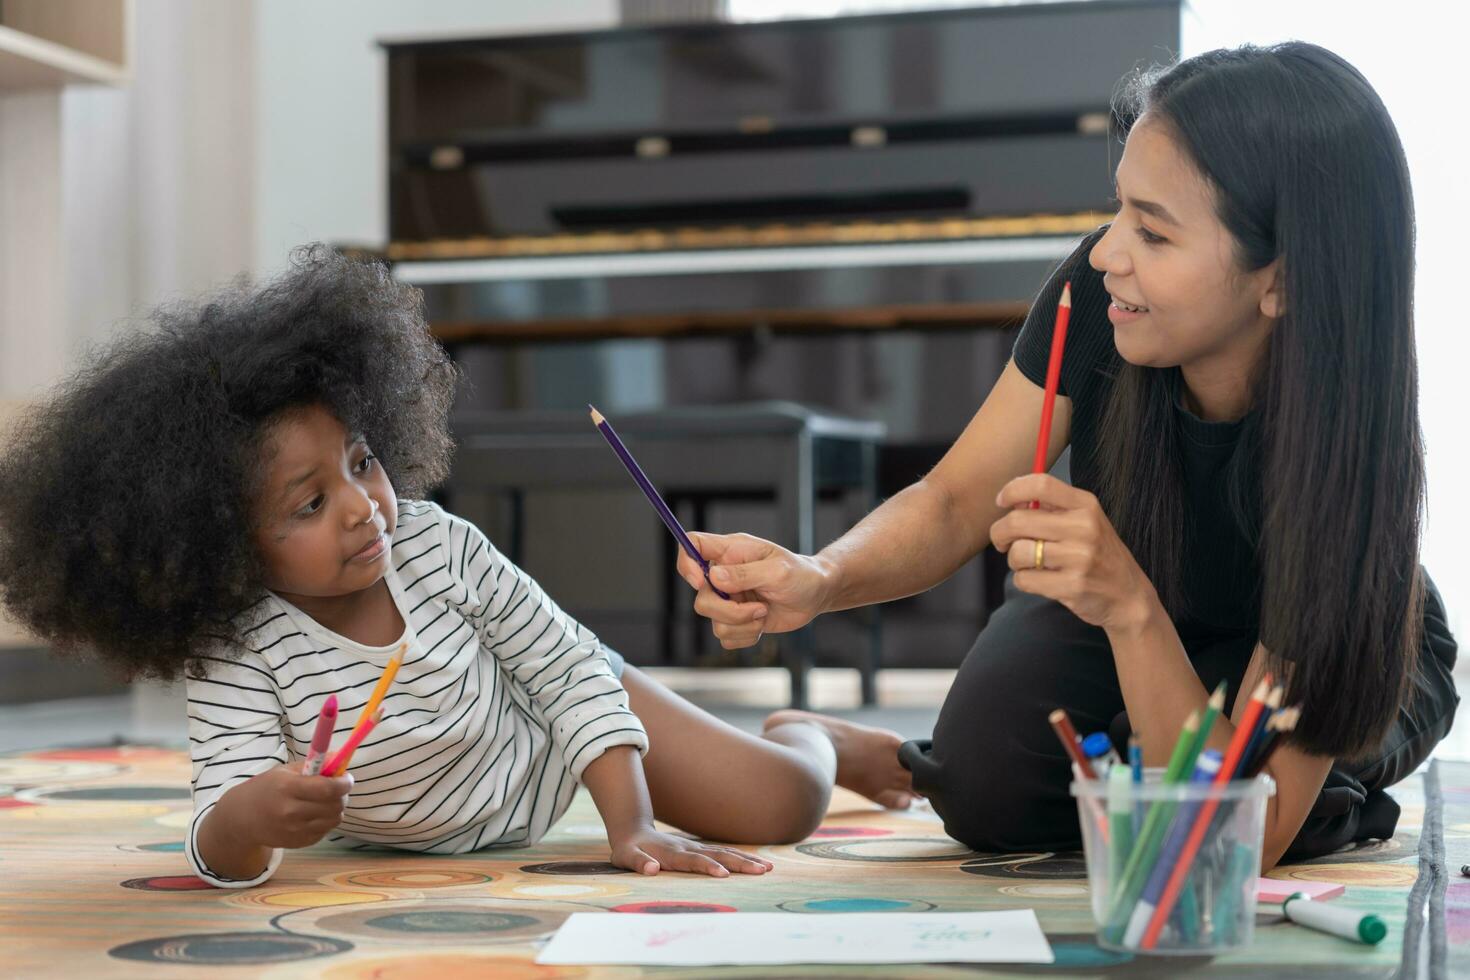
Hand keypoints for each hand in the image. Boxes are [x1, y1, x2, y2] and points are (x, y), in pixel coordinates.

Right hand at [231, 762, 351, 848]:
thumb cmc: (267, 788)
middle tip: (338, 789)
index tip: (347, 779)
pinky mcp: (298, 843)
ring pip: (334, 820)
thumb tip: (339, 759)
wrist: (242, 818)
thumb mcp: (285, 771)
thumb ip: (314, 765)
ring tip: (326, 801)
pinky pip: (326, 831)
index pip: (327, 789)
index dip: (344, 784)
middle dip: (342, 795)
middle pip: (334, 806)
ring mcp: (294, 830)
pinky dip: (326, 821)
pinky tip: (315, 814)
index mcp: (288, 788)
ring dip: (336, 808)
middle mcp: (291, 811)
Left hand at [609, 825, 773, 877]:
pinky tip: (757, 864)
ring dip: (746, 860)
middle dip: (741, 863)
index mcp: (672, 854)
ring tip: (768, 867)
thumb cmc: (630, 850)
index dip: (709, 867)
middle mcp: (688, 849)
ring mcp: (696, 848)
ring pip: (725, 853)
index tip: (725, 875)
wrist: (634, 831)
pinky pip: (724, 853)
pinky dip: (741, 857)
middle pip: (718, 855)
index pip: (694, 862)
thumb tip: (652, 869)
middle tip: (763, 870)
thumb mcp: (626, 857)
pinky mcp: (701, 850)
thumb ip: (639, 863)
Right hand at [676, 532, 832, 649]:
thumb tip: (714, 577)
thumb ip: (745, 573)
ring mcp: (728, 599)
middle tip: (757, 608)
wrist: (816, 595)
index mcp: (730, 552)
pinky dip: (744, 636)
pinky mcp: (736, 620)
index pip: (692, 546)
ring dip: (742, 624)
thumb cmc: (800, 574)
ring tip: (764, 613)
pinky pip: (725, 637)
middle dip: (727, 611)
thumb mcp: (777, 570)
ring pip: (713, 621)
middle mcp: (724, 575)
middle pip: (701, 597)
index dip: (687, 563)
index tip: (702, 582)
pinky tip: (761, 624)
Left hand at [988, 474, 1160, 633]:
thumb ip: (1051, 508)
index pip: (1040, 484)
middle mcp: (1084, 528)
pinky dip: (1023, 580)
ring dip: (1013, 560)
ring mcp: (1079, 558)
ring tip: (1028, 563)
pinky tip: (1039, 579)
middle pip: (1018, 520)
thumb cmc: (1097, 554)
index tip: (1001, 501)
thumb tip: (1011, 500)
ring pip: (1018, 552)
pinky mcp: (1071, 586)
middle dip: (1000, 532)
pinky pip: (1024, 580)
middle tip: (1003, 541)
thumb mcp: (1085, 521)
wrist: (1128, 595)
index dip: (1012, 490)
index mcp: (1086, 505)